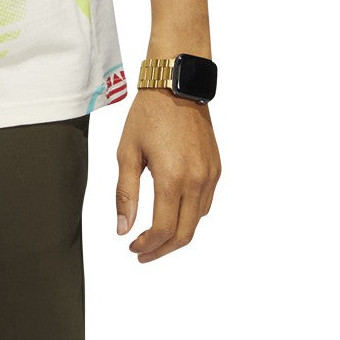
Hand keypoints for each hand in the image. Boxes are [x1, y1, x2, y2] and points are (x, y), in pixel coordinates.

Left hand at [115, 89, 220, 261]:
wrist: (176, 87)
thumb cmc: (148, 115)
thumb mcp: (127, 152)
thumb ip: (126, 193)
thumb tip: (123, 228)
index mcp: (172, 178)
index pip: (163, 230)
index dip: (147, 246)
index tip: (132, 248)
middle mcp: (196, 181)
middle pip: (184, 234)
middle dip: (163, 249)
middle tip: (143, 252)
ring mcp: (210, 176)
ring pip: (197, 221)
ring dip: (177, 234)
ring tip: (155, 236)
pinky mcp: (216, 169)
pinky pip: (205, 203)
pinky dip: (190, 216)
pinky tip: (173, 212)